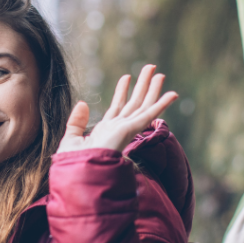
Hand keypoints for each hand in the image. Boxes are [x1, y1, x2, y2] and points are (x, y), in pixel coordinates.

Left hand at [56, 65, 177, 154]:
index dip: (122, 91)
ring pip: (143, 105)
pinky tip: (172, 94)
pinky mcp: (130, 130)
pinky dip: (161, 104)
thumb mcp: (71, 139)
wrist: (81, 174)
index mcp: (106, 130)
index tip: (126, 78)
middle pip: (134, 103)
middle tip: (150, 68)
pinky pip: (149, 115)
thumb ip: (77, 122)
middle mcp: (119, 128)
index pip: (117, 107)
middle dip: (142, 85)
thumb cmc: (75, 165)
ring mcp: (126, 129)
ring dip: (153, 89)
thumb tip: (83, 103)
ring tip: (159, 73)